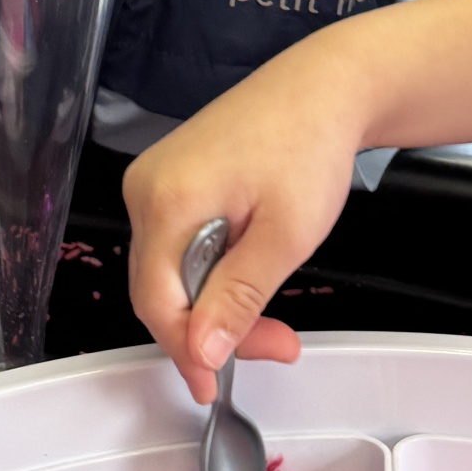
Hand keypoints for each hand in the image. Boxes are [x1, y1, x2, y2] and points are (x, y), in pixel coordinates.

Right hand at [126, 0, 471, 400]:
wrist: (325, 85)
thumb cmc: (309, 143)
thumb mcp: (285, 236)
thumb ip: (237, 297)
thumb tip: (202, 352)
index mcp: (166, 199)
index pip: (157, 302)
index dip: (186, 351)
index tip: (214, 385)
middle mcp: (146, 187)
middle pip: (160, 290)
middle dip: (212, 330)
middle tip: (275, 345)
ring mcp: (156, 180)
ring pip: (170, 271)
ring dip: (216, 304)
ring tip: (274, 320)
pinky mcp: (172, 178)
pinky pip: (179, 245)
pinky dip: (212, 273)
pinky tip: (251, 279)